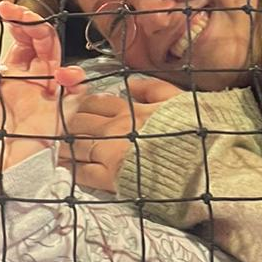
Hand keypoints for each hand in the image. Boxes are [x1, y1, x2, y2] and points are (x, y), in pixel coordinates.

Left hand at [0, 2, 83, 193]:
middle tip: (6, 9)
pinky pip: (69, 91)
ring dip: (40, 30)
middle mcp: (12, 88)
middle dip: (18, 20)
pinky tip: (63, 75)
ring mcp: (34, 98)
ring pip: (47, 52)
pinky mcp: (51, 115)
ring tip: (24, 19)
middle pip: (23, 42)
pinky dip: (72, 78)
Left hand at [58, 75, 182, 192]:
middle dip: (70, 124)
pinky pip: (83, 172)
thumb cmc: (194, 130)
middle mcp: (117, 127)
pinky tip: (64, 168)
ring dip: (65, 145)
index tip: (78, 109)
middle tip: (63, 129)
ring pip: (77, 145)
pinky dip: (71, 169)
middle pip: (82, 122)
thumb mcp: (177, 99)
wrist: (204, 161)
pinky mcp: (112, 177)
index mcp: (132, 109)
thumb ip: (152, 89)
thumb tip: (130, 85)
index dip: (84, 106)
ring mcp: (112, 152)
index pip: (98, 103)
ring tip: (58, 148)